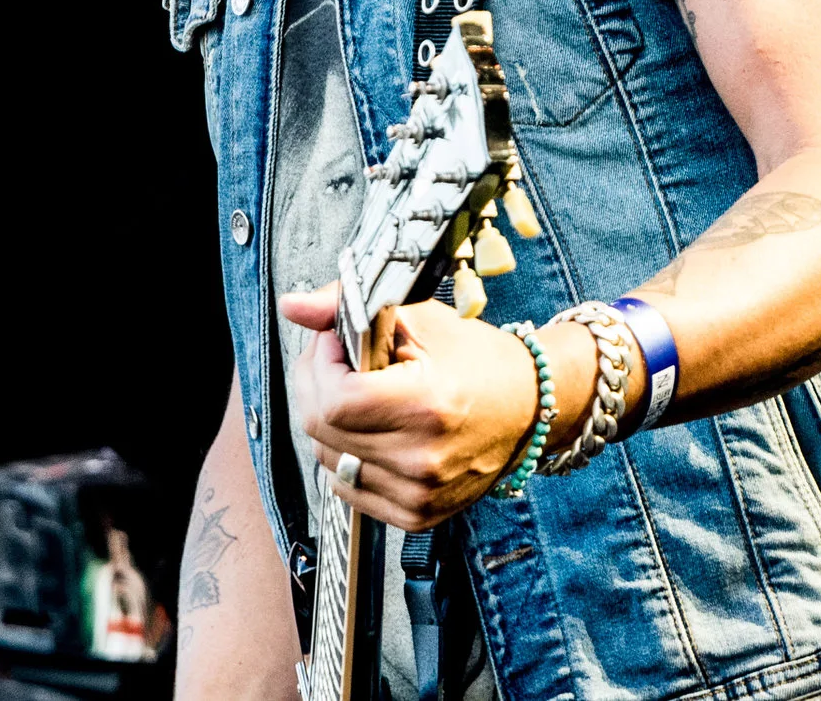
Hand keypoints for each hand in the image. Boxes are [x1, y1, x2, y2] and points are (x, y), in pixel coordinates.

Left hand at [278, 285, 586, 531]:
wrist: (527, 406)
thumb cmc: (476, 359)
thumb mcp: (417, 318)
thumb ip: (348, 307)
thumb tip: (293, 306)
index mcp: (426, 406)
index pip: (333, 401)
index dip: (320, 366)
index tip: (336, 344)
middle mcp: (422, 459)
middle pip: (321, 431)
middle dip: (317, 386)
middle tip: (342, 362)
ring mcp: (419, 494)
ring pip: (328, 460)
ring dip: (331, 423)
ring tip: (362, 395)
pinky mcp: (415, 515)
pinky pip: (348, 488)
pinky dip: (348, 456)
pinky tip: (374, 429)